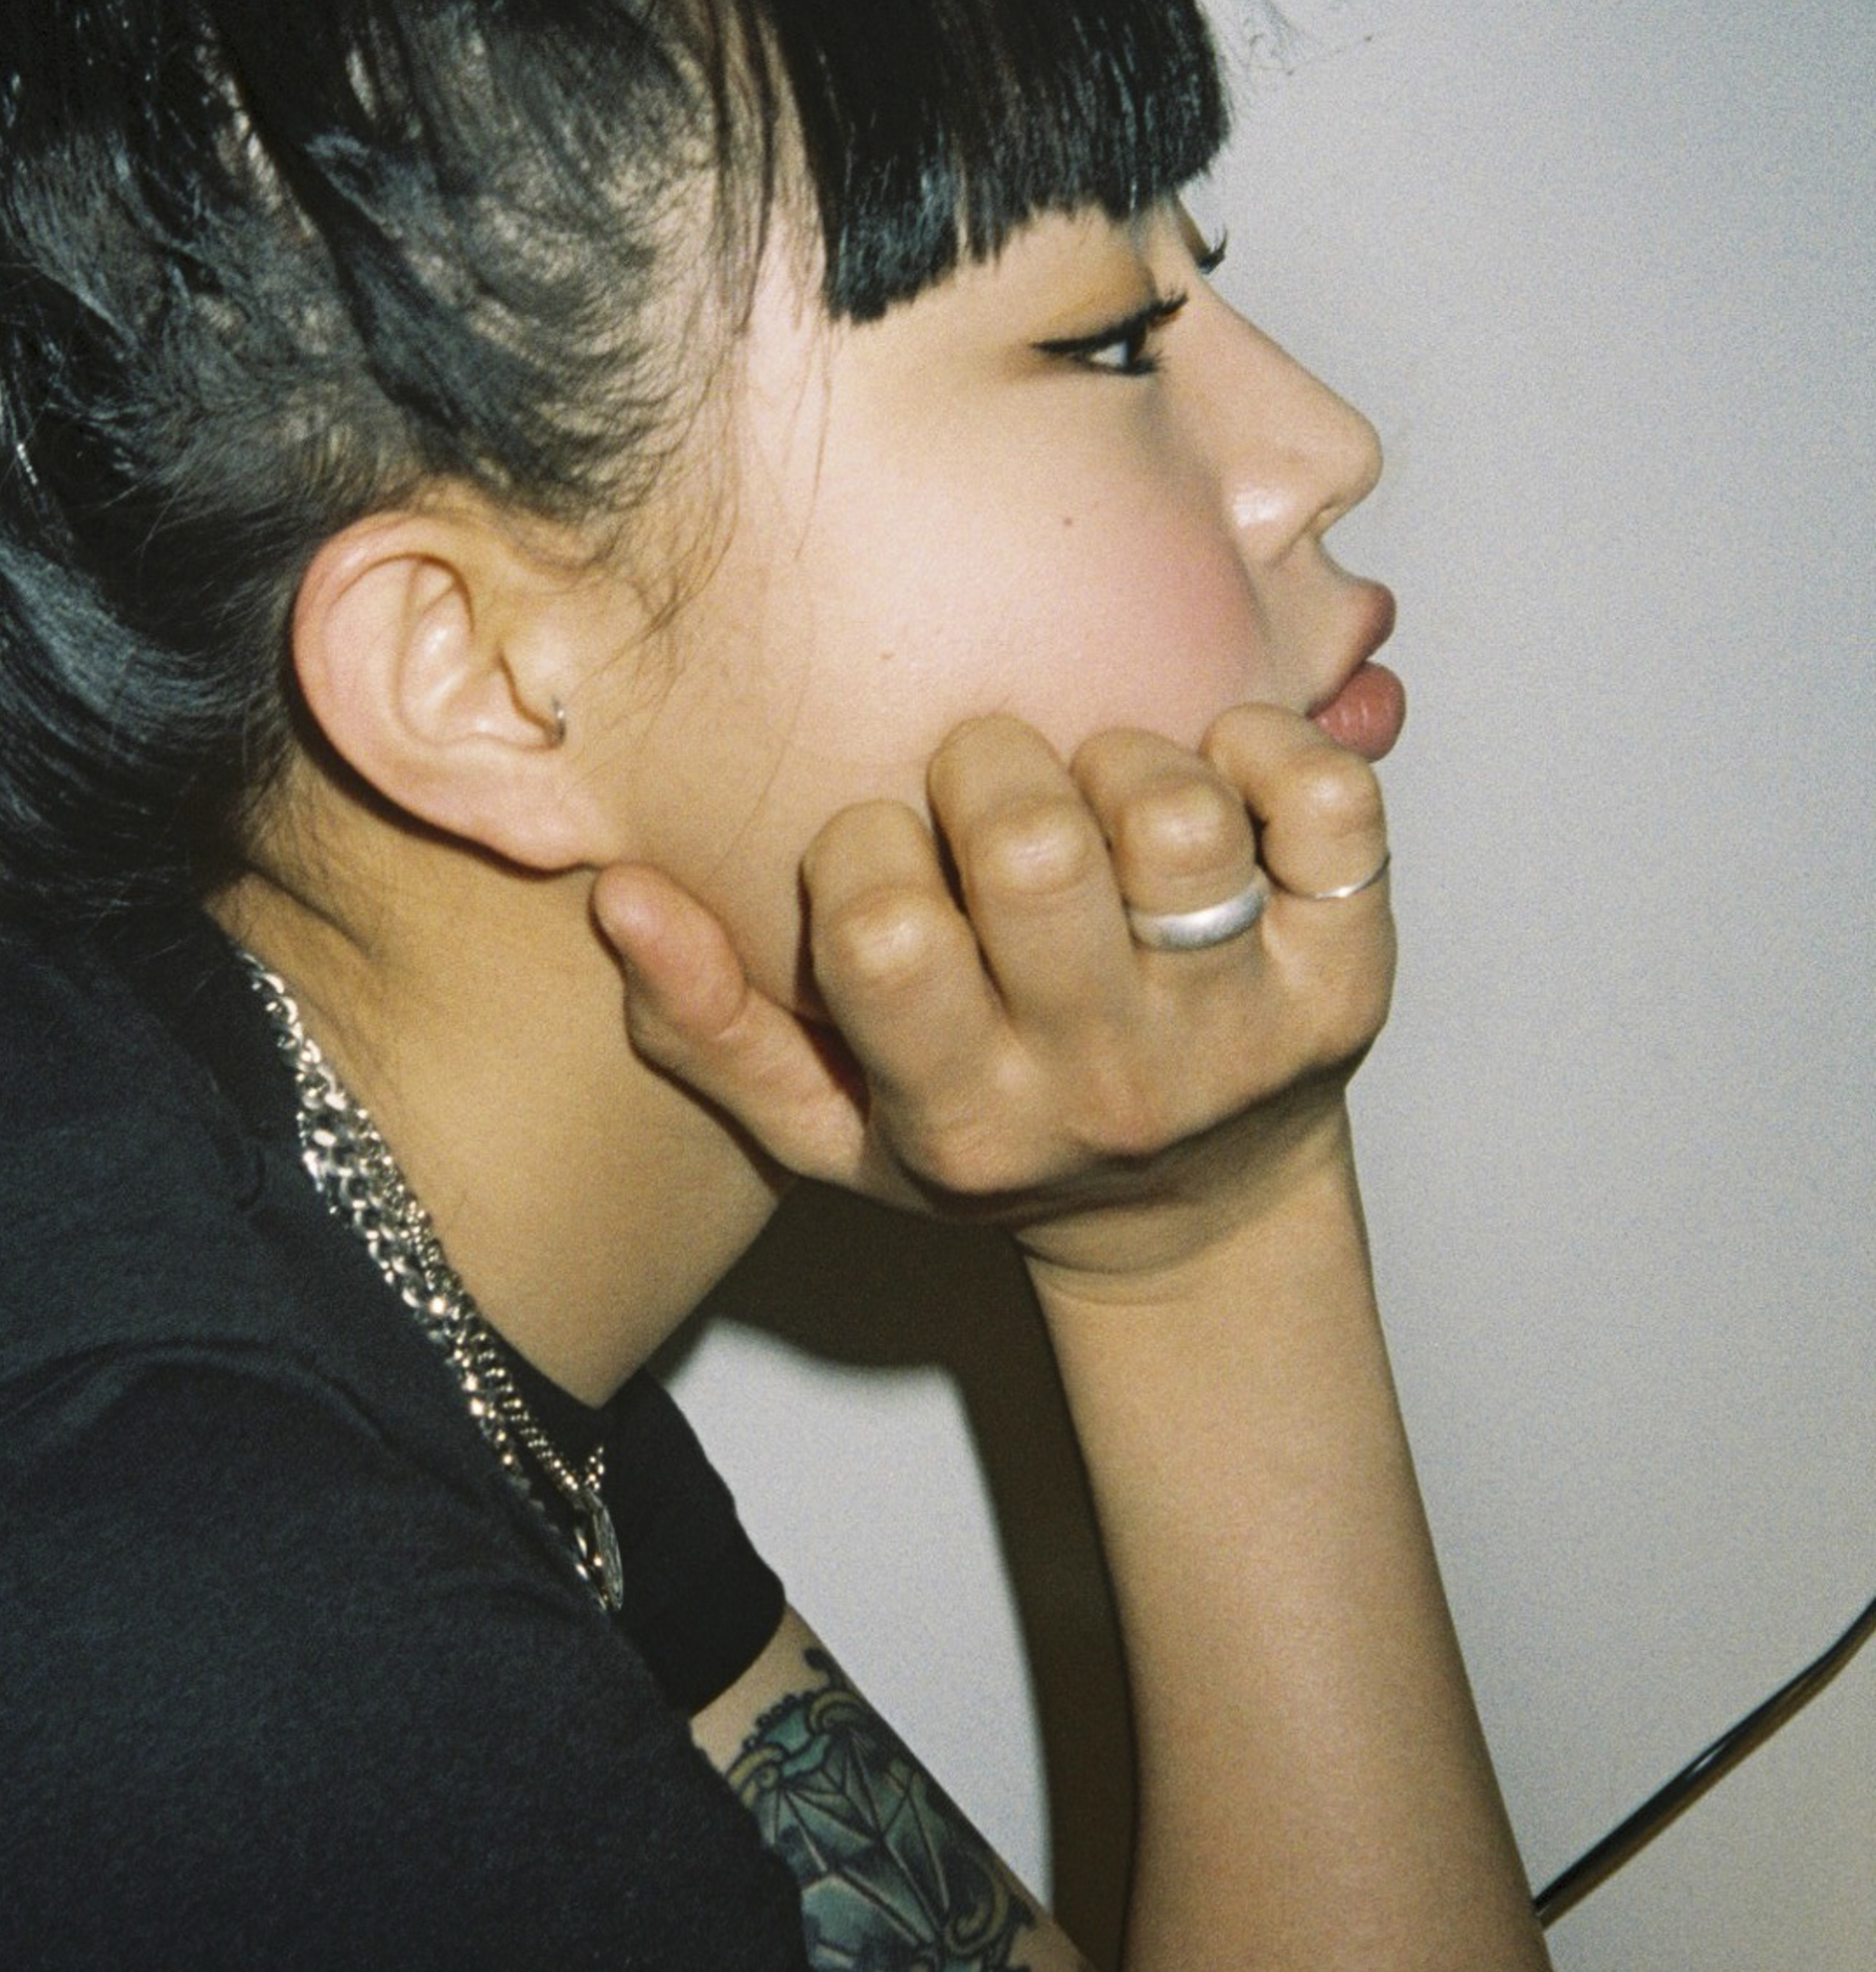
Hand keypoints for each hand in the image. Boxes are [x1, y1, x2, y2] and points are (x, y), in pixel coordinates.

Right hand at [592, 706, 1392, 1282]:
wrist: (1198, 1223)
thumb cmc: (992, 1143)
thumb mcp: (826, 1128)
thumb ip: (709, 1023)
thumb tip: (624, 891)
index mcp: (963, 1115)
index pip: (879, 929)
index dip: (865, 844)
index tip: (888, 846)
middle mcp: (1104, 1081)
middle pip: (1029, 848)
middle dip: (987, 769)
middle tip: (991, 784)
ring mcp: (1237, 1030)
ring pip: (1172, 816)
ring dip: (1121, 757)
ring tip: (1100, 787)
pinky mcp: (1347, 976)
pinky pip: (1327, 807)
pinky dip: (1270, 747)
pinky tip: (1217, 769)